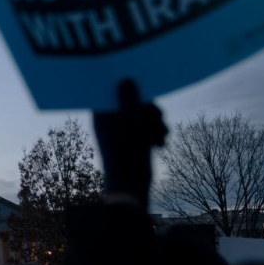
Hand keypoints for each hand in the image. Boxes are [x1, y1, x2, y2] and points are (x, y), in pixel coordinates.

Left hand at [93, 80, 167, 207]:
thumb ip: (128, 97)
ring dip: (155, 122)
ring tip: (161, 134)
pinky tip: (160, 144)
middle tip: (157, 117)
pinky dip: (154, 134)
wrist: (131, 185)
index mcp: (102, 114)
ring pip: (142, 116)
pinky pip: (146, 129)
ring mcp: (121, 132)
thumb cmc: (128, 150)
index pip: (113, 91)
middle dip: (148, 109)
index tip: (143, 89)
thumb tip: (125, 78)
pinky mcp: (132, 142)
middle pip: (132, 102)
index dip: (129, 87)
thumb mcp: (130, 119)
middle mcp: (109, 121)